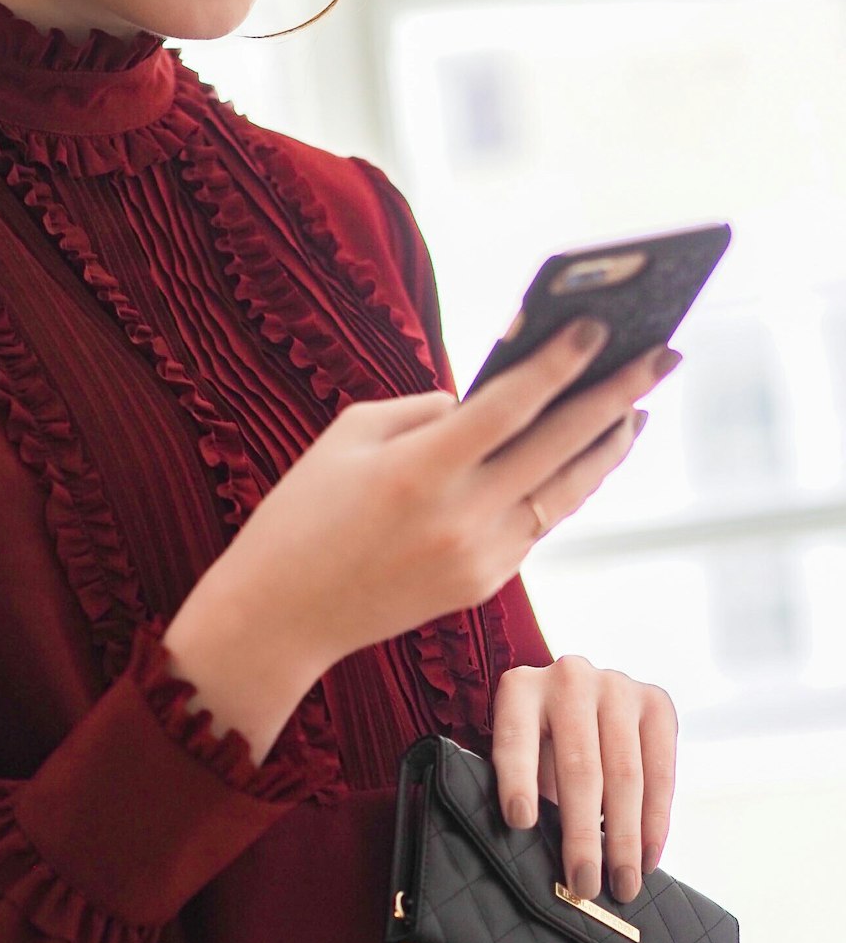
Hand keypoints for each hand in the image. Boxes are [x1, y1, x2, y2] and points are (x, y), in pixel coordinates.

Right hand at [164, 319, 680, 764]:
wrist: (282, 616)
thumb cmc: (303, 515)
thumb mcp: (348, 437)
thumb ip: (424, 410)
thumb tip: (484, 402)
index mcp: (420, 470)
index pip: (512, 403)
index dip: (561, 361)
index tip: (599, 326)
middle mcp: (461, 517)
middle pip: (560, 445)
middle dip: (618, 394)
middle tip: (662, 356)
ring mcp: (480, 558)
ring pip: (565, 493)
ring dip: (606, 449)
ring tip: (636, 411)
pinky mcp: (483, 585)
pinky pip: (536, 525)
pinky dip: (560, 488)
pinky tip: (578, 460)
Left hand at [490, 657, 677, 903]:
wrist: (586, 698)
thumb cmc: (543, 743)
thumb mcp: (524, 756)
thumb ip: (526, 790)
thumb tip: (535, 855)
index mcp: (520, 689)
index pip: (515, 739)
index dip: (517, 780)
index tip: (520, 823)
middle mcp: (569, 677)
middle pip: (579, 766)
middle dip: (582, 834)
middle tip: (584, 884)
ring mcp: (617, 685)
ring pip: (625, 773)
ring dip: (625, 837)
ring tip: (623, 884)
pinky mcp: (657, 701)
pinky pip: (661, 770)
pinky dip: (656, 820)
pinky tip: (648, 856)